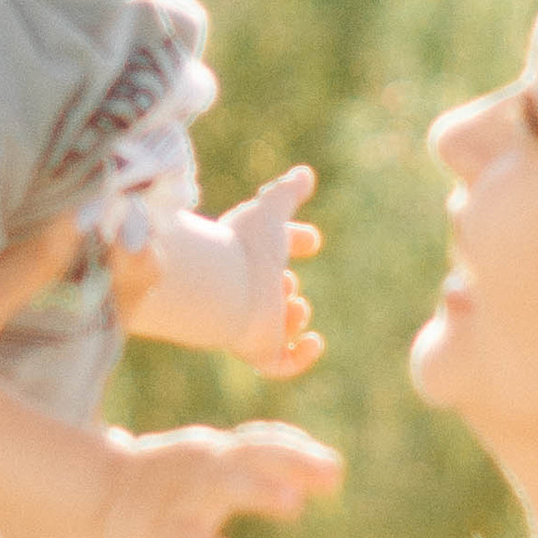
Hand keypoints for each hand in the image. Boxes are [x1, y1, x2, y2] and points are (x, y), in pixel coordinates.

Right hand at [92, 422, 343, 537]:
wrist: (93, 493)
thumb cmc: (169, 481)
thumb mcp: (218, 463)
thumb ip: (269, 464)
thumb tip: (336, 469)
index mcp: (217, 449)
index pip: (262, 441)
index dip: (298, 451)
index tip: (334, 468)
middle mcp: (201, 464)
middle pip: (250, 455)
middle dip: (291, 463)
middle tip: (333, 475)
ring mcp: (179, 493)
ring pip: (219, 485)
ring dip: (257, 489)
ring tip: (293, 503)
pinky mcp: (156, 530)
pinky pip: (185, 537)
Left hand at [220, 167, 323, 376]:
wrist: (223, 289)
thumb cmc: (245, 248)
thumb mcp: (271, 212)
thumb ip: (288, 191)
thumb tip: (305, 173)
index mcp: (246, 256)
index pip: (271, 247)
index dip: (293, 241)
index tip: (312, 241)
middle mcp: (247, 290)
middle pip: (271, 290)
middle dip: (287, 286)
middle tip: (287, 282)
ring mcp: (253, 322)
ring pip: (277, 326)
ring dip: (294, 316)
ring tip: (294, 307)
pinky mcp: (259, 349)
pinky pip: (281, 364)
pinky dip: (301, 357)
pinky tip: (314, 341)